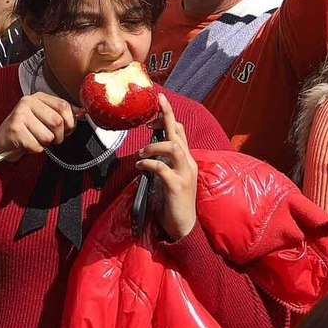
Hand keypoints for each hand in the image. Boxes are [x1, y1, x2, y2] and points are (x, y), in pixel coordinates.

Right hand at [0, 93, 75, 158]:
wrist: (3, 141)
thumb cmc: (26, 130)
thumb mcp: (43, 117)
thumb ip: (60, 114)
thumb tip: (79, 114)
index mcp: (38, 97)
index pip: (63, 106)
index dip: (69, 122)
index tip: (66, 129)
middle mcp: (28, 102)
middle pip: (57, 122)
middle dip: (57, 136)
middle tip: (49, 138)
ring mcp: (20, 115)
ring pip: (47, 136)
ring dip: (44, 144)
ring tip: (34, 139)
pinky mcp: (15, 129)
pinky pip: (36, 146)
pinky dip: (35, 150)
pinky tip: (27, 144)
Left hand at [137, 95, 198, 240]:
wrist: (183, 227)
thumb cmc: (174, 201)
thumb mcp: (170, 176)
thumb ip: (164, 162)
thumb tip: (149, 150)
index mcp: (187, 160)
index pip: (180, 131)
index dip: (169, 117)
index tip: (156, 108)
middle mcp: (188, 163)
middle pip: (179, 133)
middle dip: (168, 115)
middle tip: (158, 101)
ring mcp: (184, 175)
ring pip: (173, 148)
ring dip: (154, 145)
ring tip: (141, 152)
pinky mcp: (177, 187)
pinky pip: (162, 169)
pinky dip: (148, 164)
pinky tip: (139, 167)